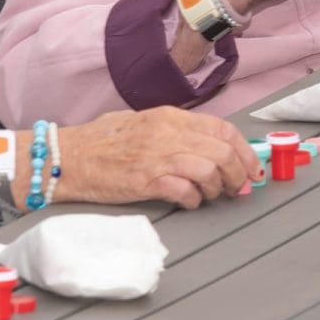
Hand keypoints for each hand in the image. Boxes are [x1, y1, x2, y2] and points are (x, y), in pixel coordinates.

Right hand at [46, 108, 260, 210]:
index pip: (224, 130)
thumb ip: (178, 131)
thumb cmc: (103, 141)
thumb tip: (213, 149)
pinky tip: (190, 202)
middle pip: (222, 151)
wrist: (66, 158)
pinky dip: (194, 199)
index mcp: (171, 117)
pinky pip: (184, 190)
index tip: (253, 167)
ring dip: (217, 188)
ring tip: (212, 195)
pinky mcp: (144, 181)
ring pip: (209, 170)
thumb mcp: (145, 122)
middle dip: (239, 173)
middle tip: (239, 187)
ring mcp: (156, 157)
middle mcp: (168, 133)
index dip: (245, 150)